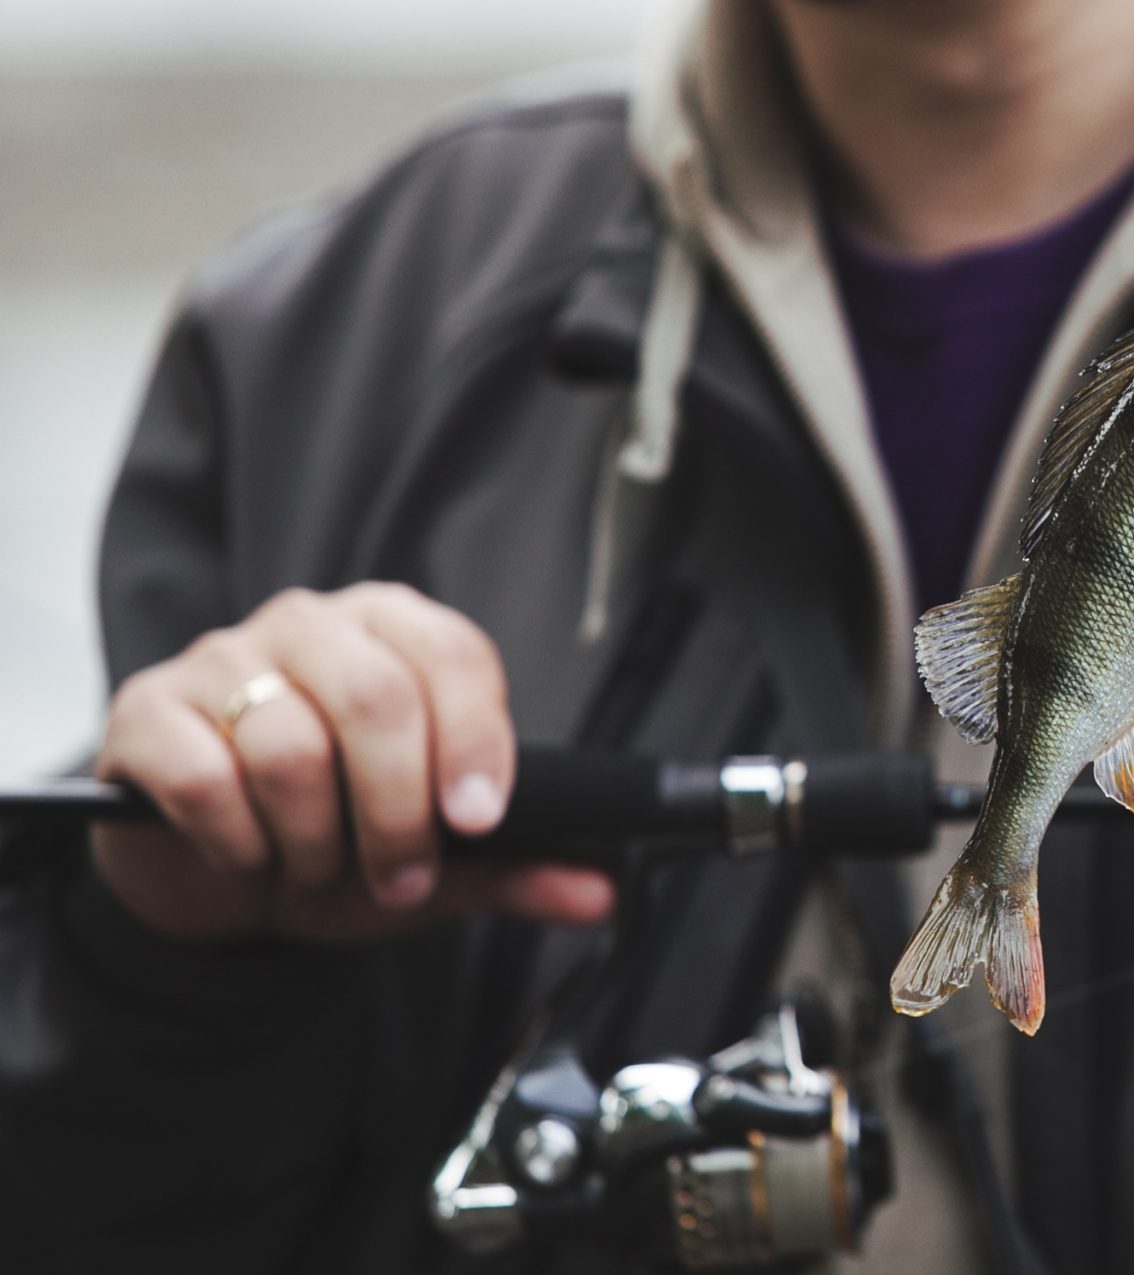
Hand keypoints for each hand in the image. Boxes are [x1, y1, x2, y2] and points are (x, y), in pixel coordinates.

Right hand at [91, 583, 614, 942]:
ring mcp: (221, 660)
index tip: (478, 820)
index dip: (475, 741)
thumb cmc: (335, 840)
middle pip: (378, 698)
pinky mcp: (147, 712)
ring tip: (317, 870)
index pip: (454, 656)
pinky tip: (248, 859)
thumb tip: (602, 892)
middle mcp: (311, 625)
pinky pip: (204, 778)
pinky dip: (239, 844)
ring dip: (315, 840)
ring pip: (290, 746)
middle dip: (398, 811)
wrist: (214, 875)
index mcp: (393, 631)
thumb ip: (518, 868)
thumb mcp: (434, 861)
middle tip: (399, 876)